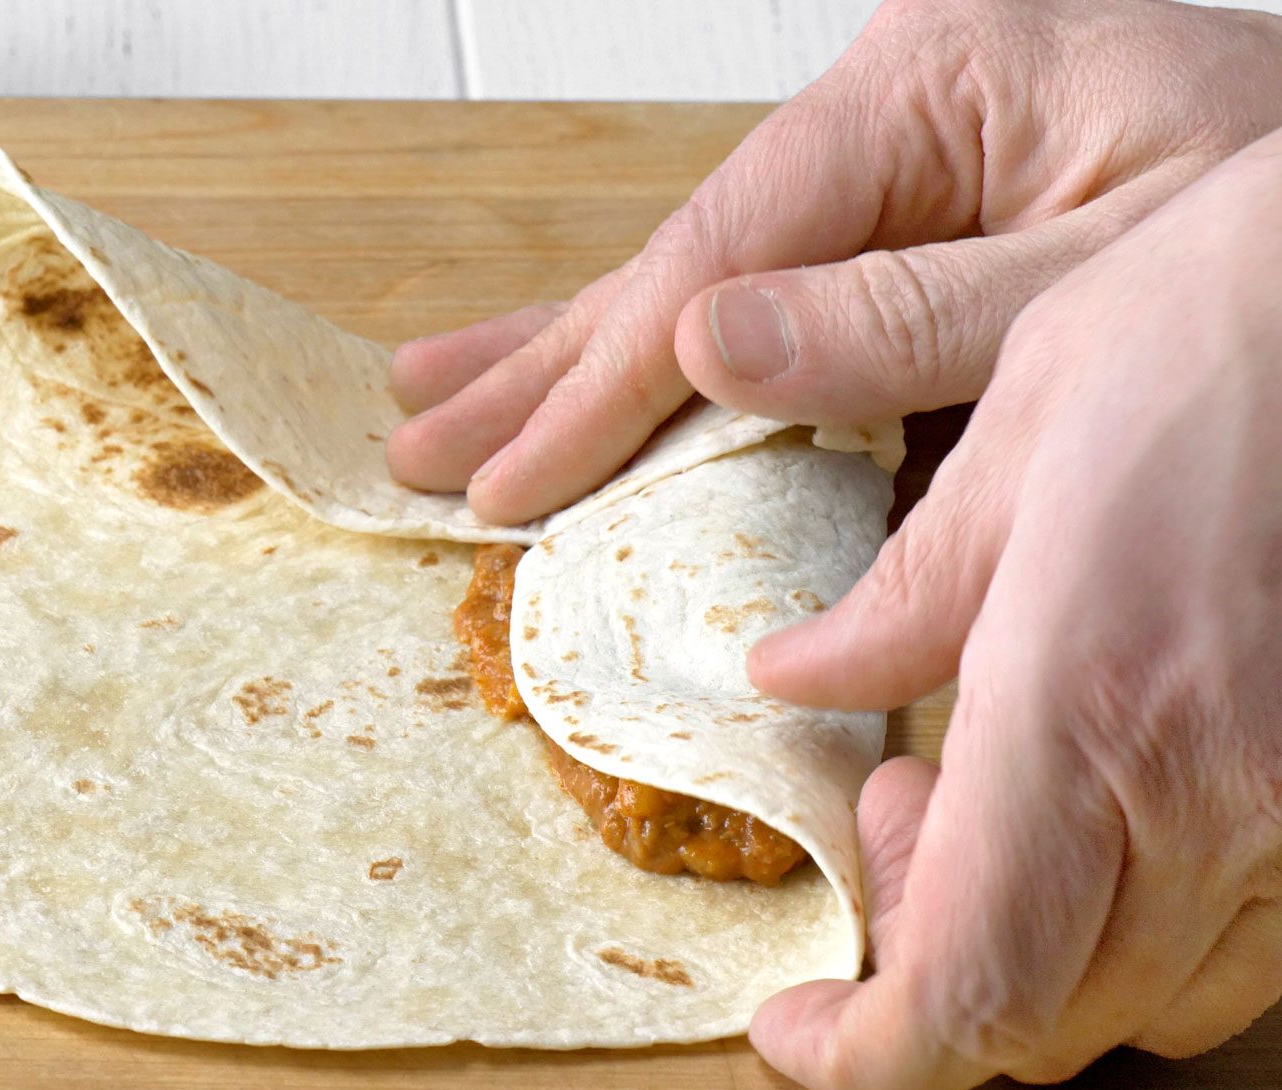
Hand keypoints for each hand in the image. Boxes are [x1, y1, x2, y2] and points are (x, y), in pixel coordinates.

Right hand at [385, 0, 1281, 523]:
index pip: (725, 256)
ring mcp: (890, 173)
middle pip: (677, 262)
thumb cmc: (1279, 235)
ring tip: (436, 405)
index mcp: (935, 83)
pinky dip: (662, 372)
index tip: (510, 480)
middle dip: (541, 367)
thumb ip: (914, 313)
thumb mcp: (1112, 273)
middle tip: (419, 447)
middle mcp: (890, 119)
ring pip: (695, 287)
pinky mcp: (906, 234)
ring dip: (560, 361)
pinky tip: (570, 388)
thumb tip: (706, 346)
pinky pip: (762, 314)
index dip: (606, 383)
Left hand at [744, 127, 1281, 1089]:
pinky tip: (1116, 789)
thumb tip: (796, 675)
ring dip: (1042, 944)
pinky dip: (1151, 918)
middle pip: (1052, 1020)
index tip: (798, 1029)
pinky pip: (1253, 943)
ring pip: (1156, 1000)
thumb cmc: (1224, 323)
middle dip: (933, 965)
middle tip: (886, 815)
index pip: (968, 989)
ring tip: (989, 784)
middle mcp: (1223, 799)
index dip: (868, 1057)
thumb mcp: (1019, 436)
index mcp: (1089, 707)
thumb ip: (901, 599)